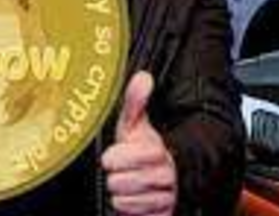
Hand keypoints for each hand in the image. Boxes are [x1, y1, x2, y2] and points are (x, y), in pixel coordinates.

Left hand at [101, 71, 176, 215]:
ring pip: (126, 203)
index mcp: (157, 151)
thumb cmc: (141, 150)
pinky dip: (131, 212)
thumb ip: (135, 101)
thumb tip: (143, 76)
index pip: (127, 158)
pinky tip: (133, 201)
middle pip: (122, 182)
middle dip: (116, 177)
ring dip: (122, 195)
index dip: (115, 157)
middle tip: (119, 172)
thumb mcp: (135, 125)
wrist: (165, 179)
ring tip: (127, 185)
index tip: (111, 156)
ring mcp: (166, 199)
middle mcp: (166, 176)